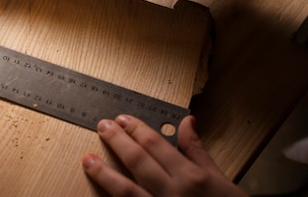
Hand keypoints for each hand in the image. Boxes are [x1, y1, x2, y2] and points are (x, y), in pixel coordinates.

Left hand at [82, 115, 248, 196]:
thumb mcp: (220, 179)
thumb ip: (198, 150)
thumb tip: (187, 121)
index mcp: (192, 177)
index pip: (156, 145)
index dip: (136, 129)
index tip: (121, 118)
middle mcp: (174, 193)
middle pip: (138, 161)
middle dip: (117, 142)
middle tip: (101, 126)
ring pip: (126, 190)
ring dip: (104, 173)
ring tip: (87, 159)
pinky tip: (98, 194)